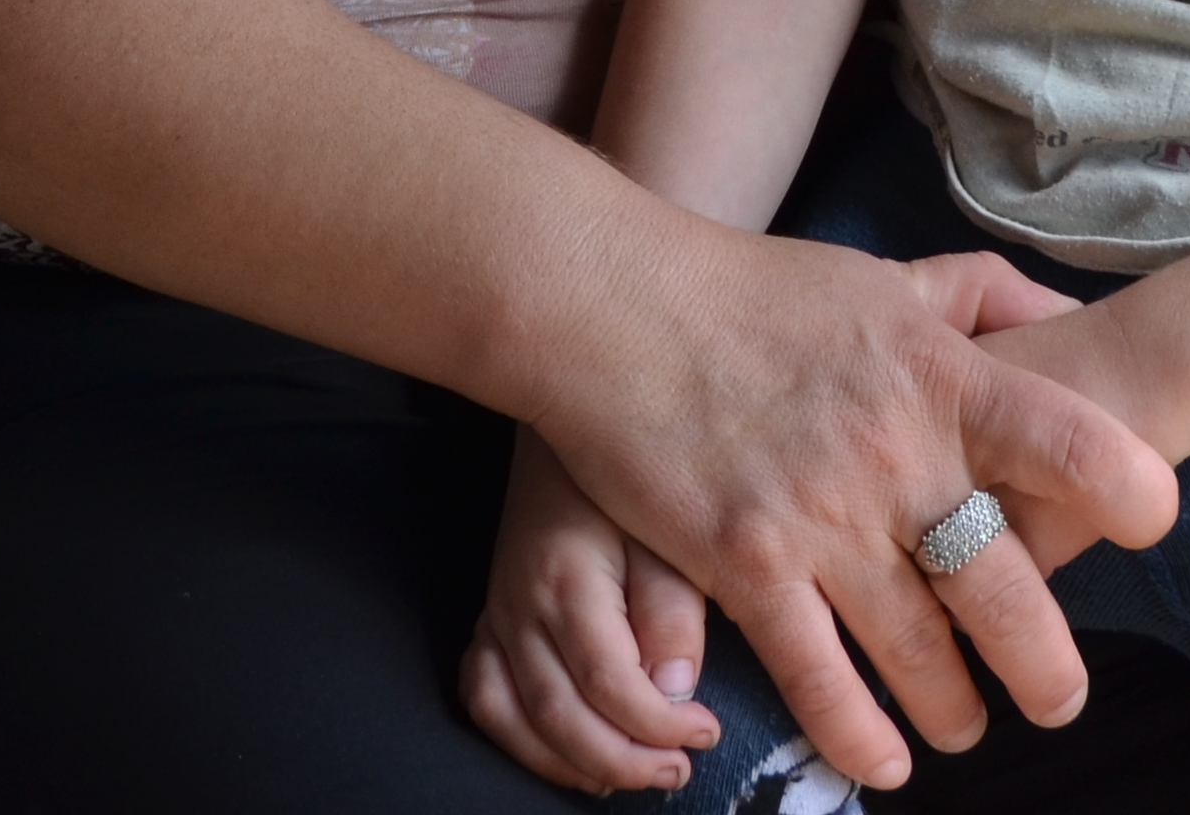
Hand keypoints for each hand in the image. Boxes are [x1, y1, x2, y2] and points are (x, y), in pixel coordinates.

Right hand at [464, 432, 719, 793]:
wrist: (571, 415)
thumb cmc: (629, 479)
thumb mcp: (668, 530)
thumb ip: (673, 610)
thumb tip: (675, 691)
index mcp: (567, 578)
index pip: (608, 684)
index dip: (658, 726)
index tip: (706, 734)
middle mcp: (520, 603)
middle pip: (558, 715)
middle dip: (623, 759)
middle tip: (678, 771)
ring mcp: (497, 613)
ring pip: (512, 718)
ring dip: (569, 763)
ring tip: (628, 775)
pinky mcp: (490, 619)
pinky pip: (483, 696)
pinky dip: (519, 739)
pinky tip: (567, 753)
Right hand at [517, 228, 1177, 790]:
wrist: (618, 307)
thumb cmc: (757, 290)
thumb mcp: (886, 277)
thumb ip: (982, 298)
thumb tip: (1066, 314)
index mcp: (940, 376)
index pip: (1069, 439)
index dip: (1126, 489)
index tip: (1150, 525)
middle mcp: (895, 455)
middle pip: (1005, 589)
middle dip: (1046, 665)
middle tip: (1060, 699)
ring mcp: (820, 519)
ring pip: (920, 652)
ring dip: (954, 708)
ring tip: (968, 726)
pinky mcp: (747, 568)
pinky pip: (820, 678)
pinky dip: (859, 735)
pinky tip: (885, 761)